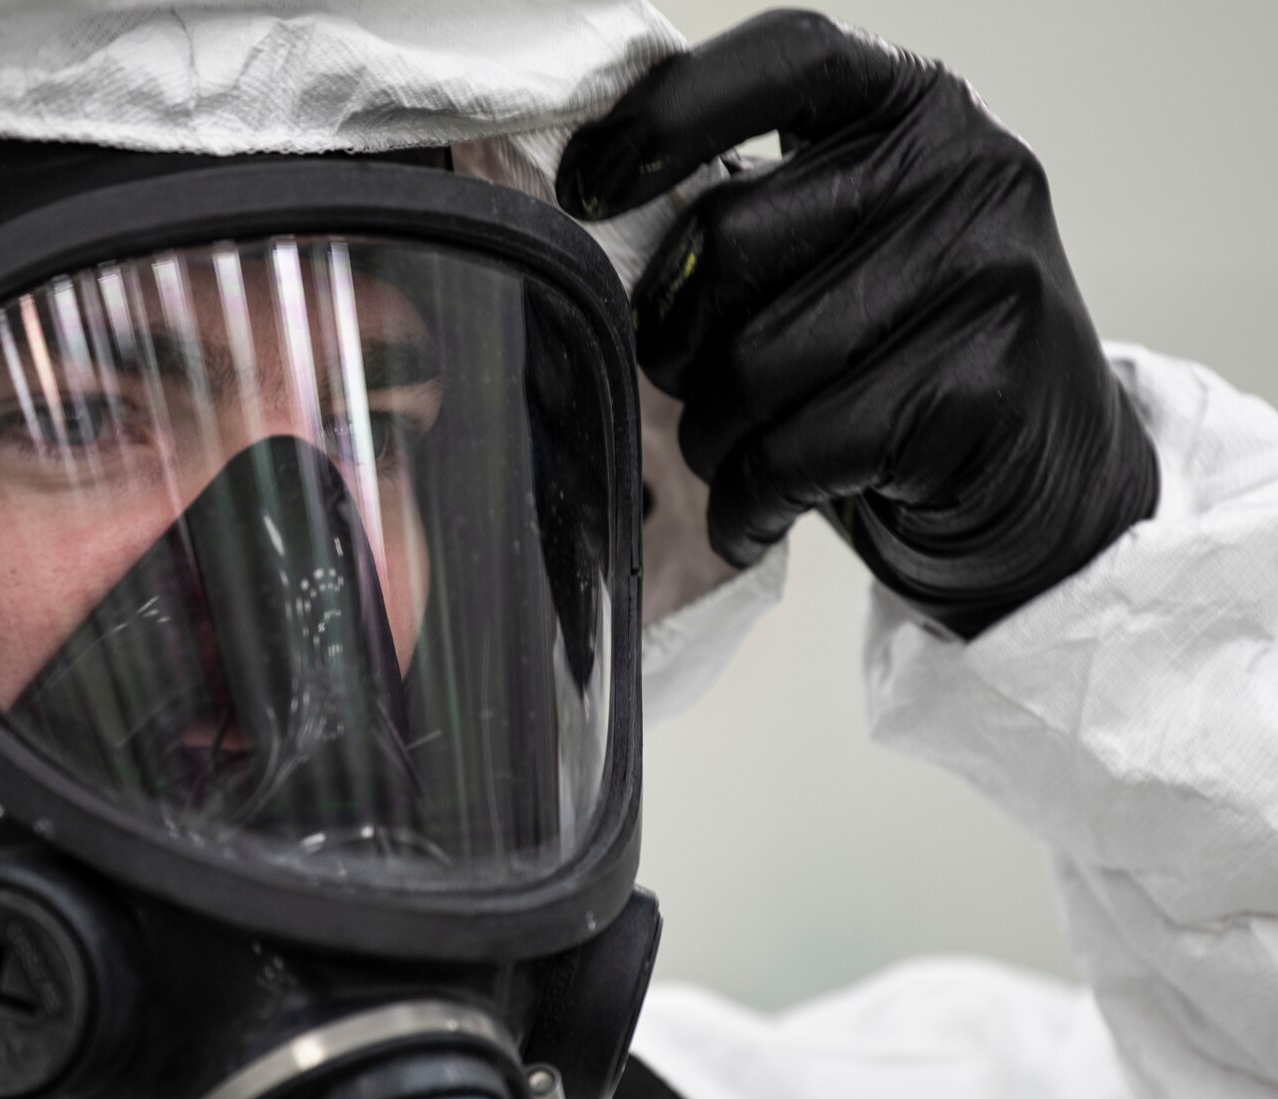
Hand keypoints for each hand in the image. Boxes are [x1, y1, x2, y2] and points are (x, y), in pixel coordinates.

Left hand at [557, 10, 1156, 635]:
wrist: (1041, 485)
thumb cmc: (902, 362)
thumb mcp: (844, 250)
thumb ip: (757, 210)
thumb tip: (599, 217)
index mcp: (914, 110)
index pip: (784, 58)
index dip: (668, 115)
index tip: (586, 186)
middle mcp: (965, 170)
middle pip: (726, 242)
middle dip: (673, 342)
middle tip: (689, 387)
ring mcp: (985, 276)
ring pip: (750, 366)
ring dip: (712, 437)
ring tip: (741, 454)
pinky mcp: (978, 391)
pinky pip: (794, 452)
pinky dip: (747, 500)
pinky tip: (758, 512)